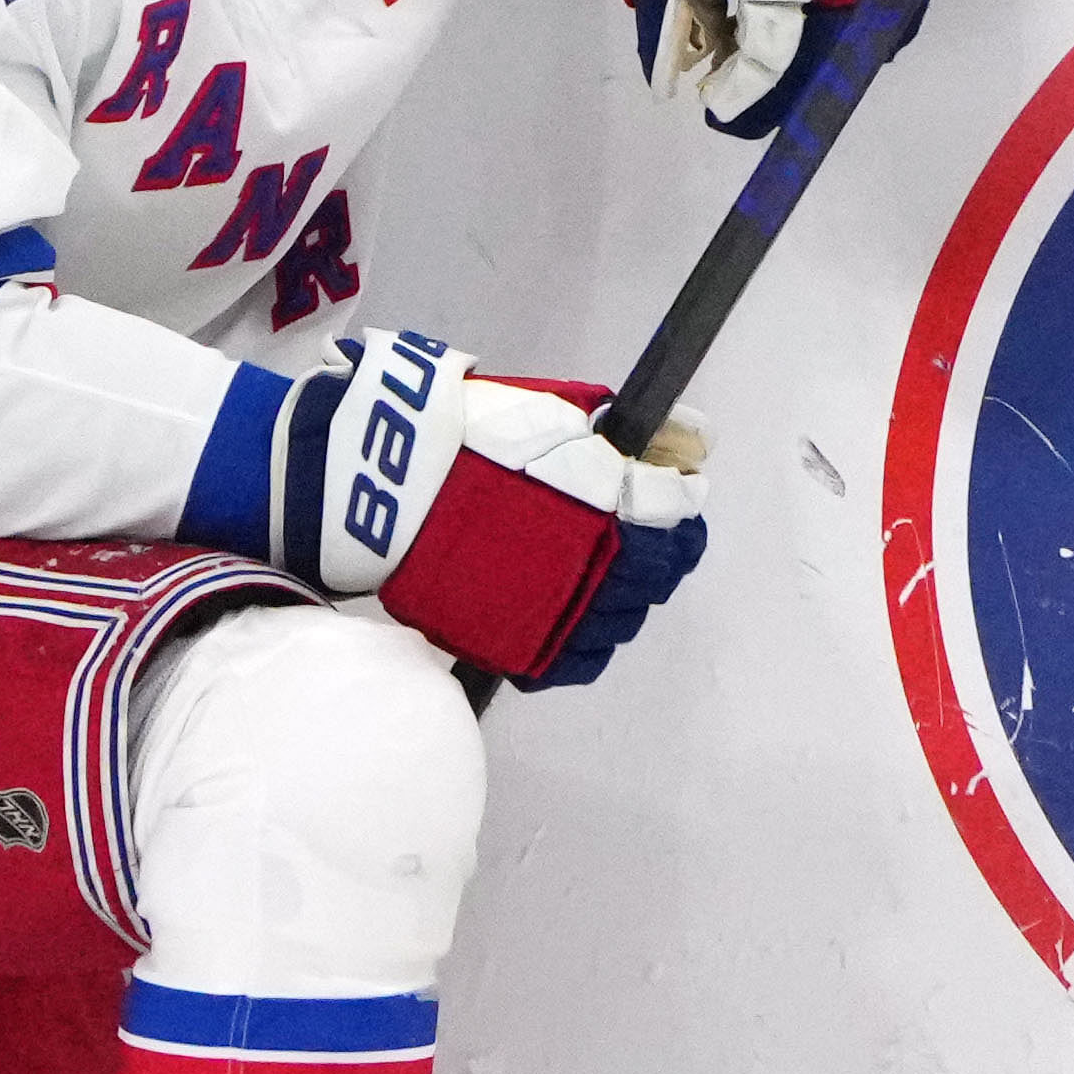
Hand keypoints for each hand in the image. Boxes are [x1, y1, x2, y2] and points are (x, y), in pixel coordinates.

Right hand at [265, 327, 705, 689]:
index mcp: (608, 514)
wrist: (384, 486)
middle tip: (635, 541)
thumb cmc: (467, 438)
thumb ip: (619, 432)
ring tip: (596, 577)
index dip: (683, 522)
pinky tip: (574, 618)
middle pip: (651, 582)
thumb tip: (688, 433)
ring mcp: (554, 614)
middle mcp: (591, 571)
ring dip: (620, 601)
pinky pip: (577, 662)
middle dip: (652, 560)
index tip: (678, 508)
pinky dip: (586, 645)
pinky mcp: (517, 644)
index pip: (676, 535)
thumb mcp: (552, 411)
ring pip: (618, 625)